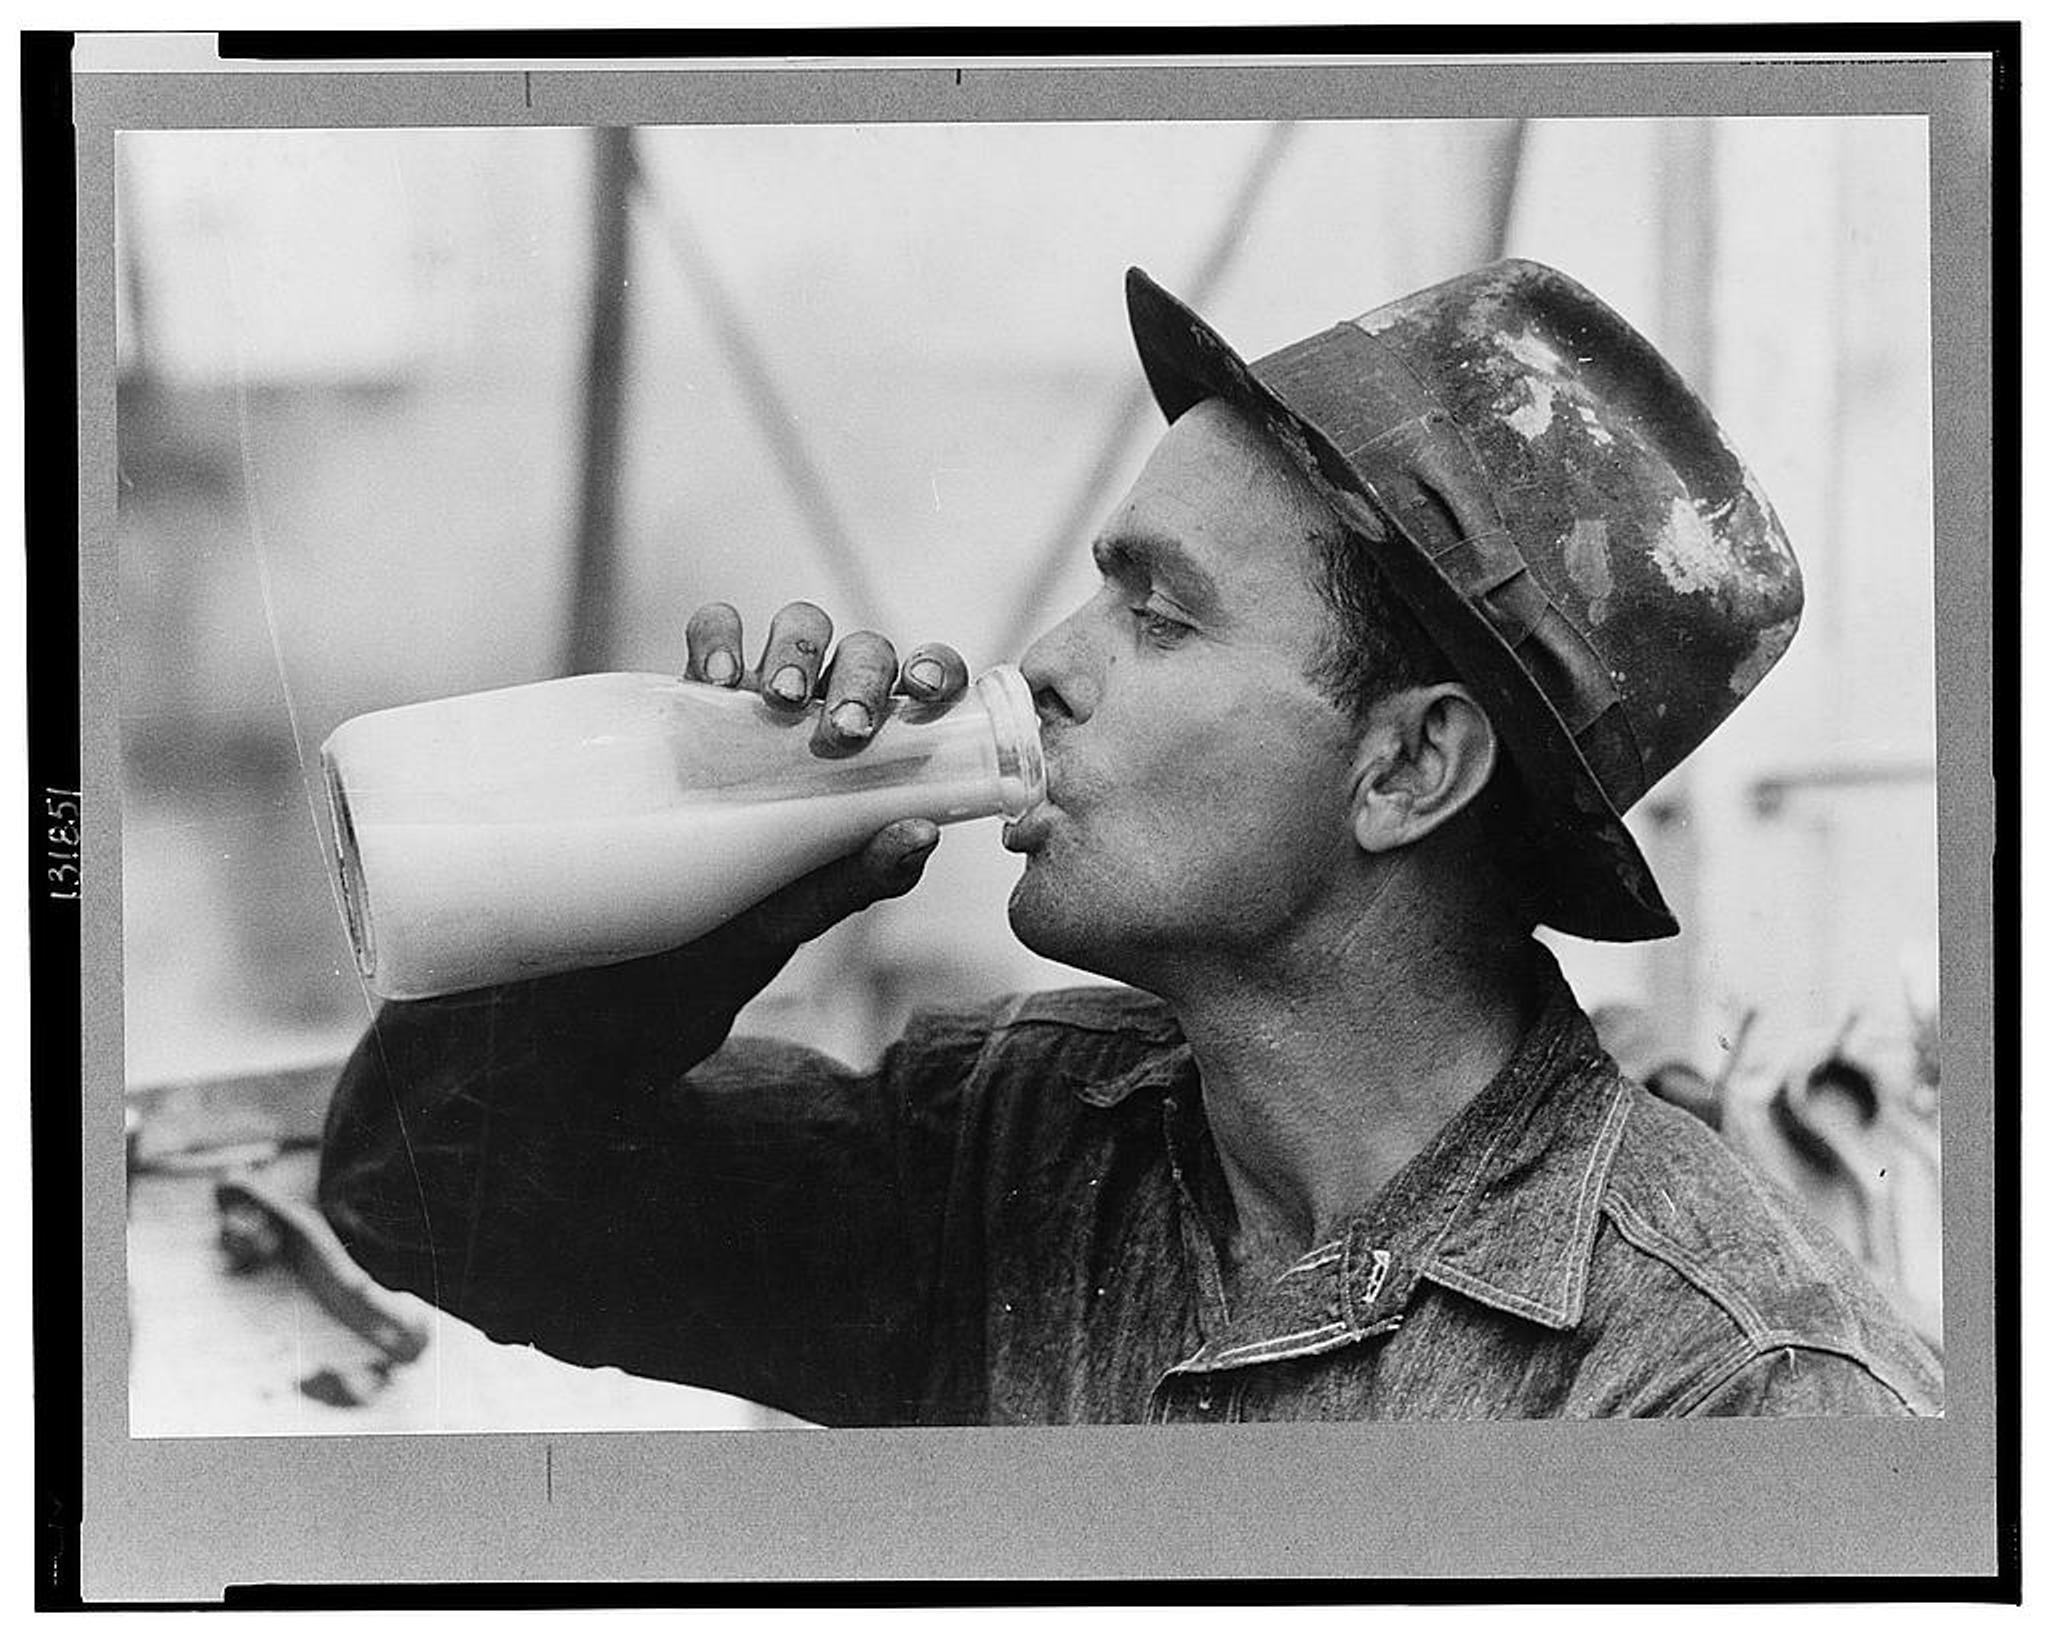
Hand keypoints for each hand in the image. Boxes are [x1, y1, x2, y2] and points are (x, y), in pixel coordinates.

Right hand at [680, 598, 970, 946]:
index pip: (928, 679)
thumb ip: (878, 869)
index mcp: (883, 742)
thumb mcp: (829, 895)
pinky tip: (719, 680)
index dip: (937, 667)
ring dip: (798, 650)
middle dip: (862, 678)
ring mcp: (769, 688)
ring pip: (800, 625)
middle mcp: (832, 702)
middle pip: (865, 651)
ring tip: (780, 702)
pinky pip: (714, 630)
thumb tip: (922, 834)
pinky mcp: (704, 685)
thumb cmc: (778, 901)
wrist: (689, 919)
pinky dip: (718, 637)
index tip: (927, 690)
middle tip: (844, 730)